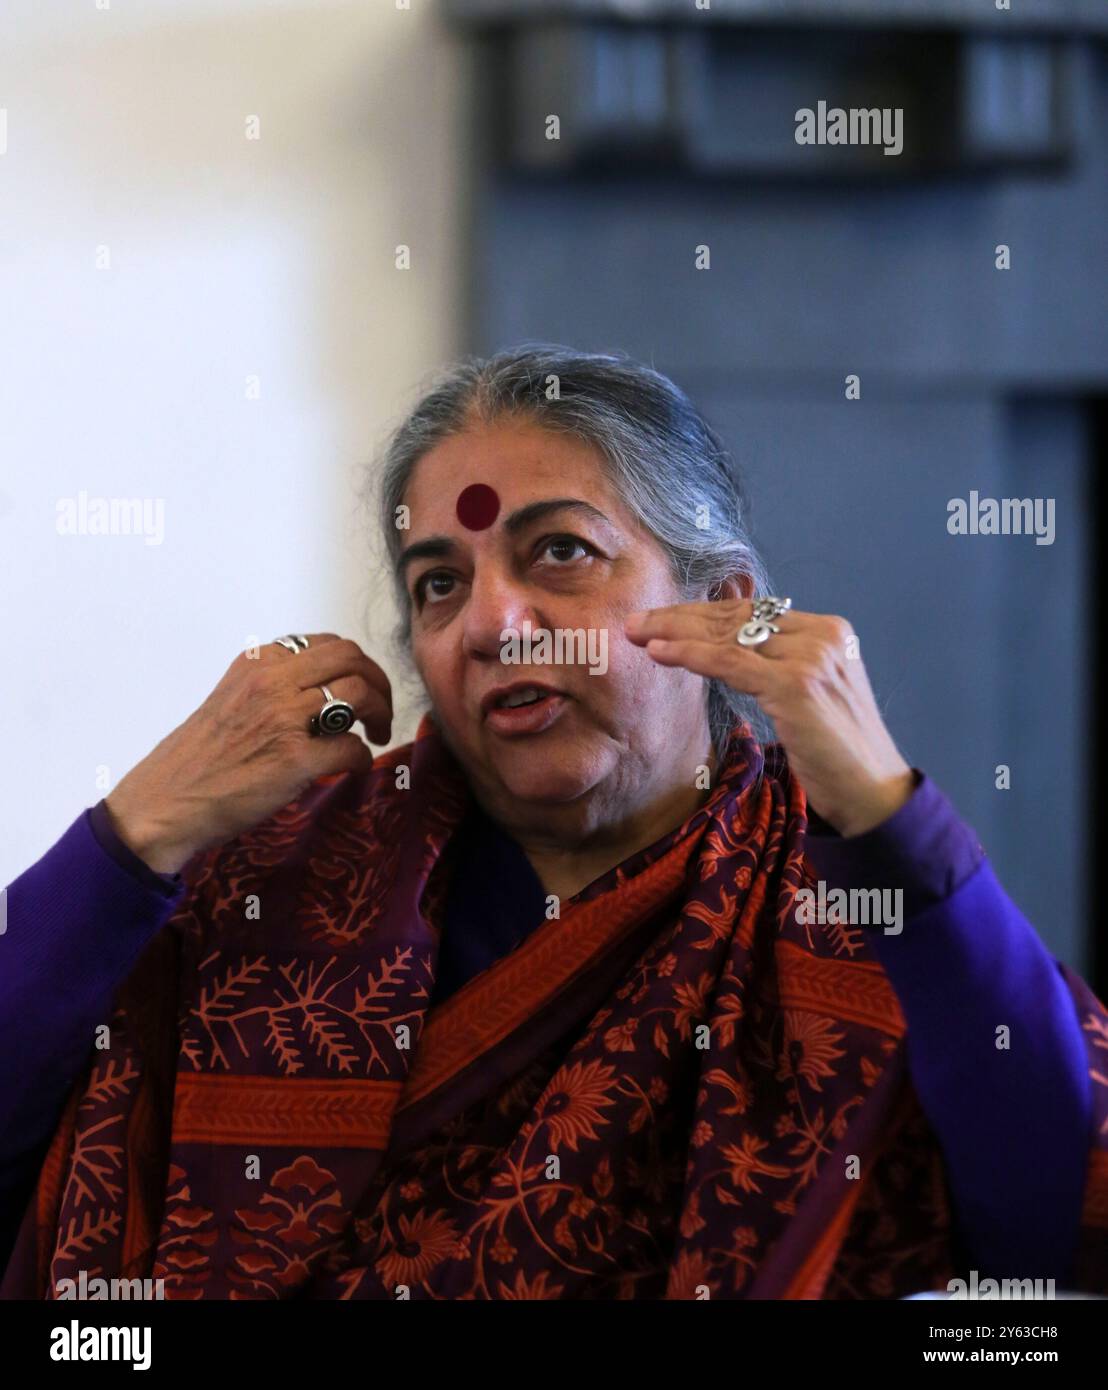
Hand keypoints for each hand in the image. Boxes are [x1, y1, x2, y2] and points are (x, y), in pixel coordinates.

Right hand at [104, 635, 392, 873]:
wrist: (165, 802)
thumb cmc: (197, 759)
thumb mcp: (231, 700)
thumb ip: (272, 688)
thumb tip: (319, 691)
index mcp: (257, 664)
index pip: (328, 643)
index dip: (357, 663)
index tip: (362, 684)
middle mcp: (272, 682)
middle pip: (352, 659)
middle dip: (379, 682)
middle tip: (381, 710)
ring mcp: (284, 719)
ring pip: (359, 694)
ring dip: (381, 714)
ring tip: (377, 735)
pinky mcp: (295, 760)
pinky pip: (352, 748)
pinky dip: (363, 758)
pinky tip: (354, 769)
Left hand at [625, 600, 914, 836]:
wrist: (873, 793)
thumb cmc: (839, 753)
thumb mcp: (813, 695)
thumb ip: (781, 665)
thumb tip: (727, 651)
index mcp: (830, 631)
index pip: (755, 611)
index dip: (705, 612)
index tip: (664, 616)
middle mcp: (823, 635)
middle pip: (738, 617)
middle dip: (682, 617)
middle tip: (637, 619)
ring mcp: (812, 657)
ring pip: (729, 636)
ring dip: (675, 631)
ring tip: (636, 632)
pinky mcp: (795, 685)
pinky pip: (729, 662)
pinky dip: (690, 654)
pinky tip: (658, 652)